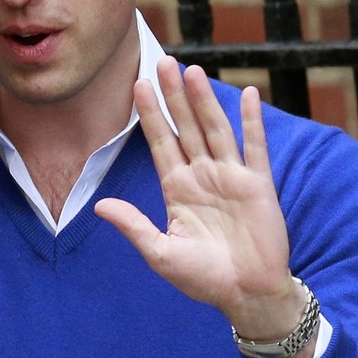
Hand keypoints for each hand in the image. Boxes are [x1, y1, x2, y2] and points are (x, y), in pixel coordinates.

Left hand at [95, 58, 307, 351]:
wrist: (247, 296)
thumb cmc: (203, 278)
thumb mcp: (160, 253)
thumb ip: (134, 226)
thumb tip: (99, 205)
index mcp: (177, 188)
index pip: (160, 142)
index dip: (149, 114)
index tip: (137, 85)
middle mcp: (202, 175)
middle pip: (185, 126)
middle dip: (173, 96)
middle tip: (162, 61)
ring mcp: (230, 176)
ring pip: (215, 129)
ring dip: (204, 100)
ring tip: (192, 71)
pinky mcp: (258, 184)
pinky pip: (255, 147)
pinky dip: (252, 121)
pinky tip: (249, 94)